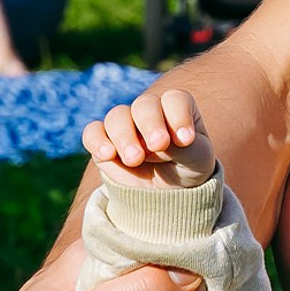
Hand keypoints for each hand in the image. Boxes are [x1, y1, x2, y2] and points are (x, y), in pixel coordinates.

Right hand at [84, 89, 216, 190]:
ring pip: (117, 116)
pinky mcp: (103, 141)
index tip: (186, 140)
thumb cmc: (187, 167)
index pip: (175, 99)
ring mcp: (125, 124)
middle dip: (150, 124)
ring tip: (135, 159)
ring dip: (124, 136)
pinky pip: (92, 132)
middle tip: (157, 146)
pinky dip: (96, 141)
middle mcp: (149, 111)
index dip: (179, 116)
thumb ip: (184, 148)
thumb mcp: (197, 160)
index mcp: (176, 108)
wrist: (167, 191)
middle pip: (144, 105)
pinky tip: (107, 155)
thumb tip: (159, 143)